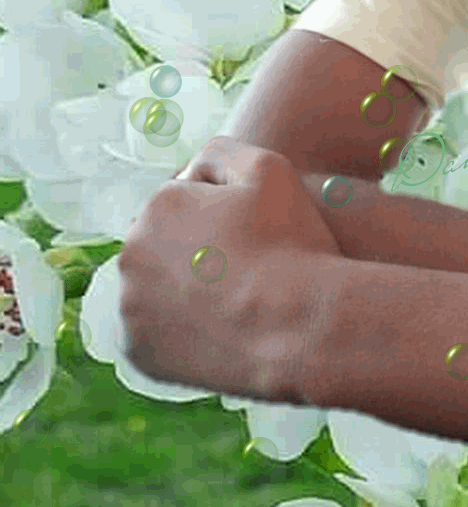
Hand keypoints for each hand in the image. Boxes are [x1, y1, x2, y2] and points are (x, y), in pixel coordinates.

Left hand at [118, 137, 345, 403]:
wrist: (300, 328)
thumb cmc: (290, 242)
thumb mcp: (268, 166)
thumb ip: (220, 152)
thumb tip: (191, 171)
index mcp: (157, 206)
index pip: (183, 201)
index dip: (221, 215)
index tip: (252, 235)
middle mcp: (130, 254)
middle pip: (164, 244)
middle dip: (193, 250)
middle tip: (243, 268)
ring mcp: (129, 308)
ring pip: (155, 288)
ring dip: (182, 289)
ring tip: (232, 299)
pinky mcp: (138, 354)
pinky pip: (155, 332)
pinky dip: (177, 329)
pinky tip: (217, 327)